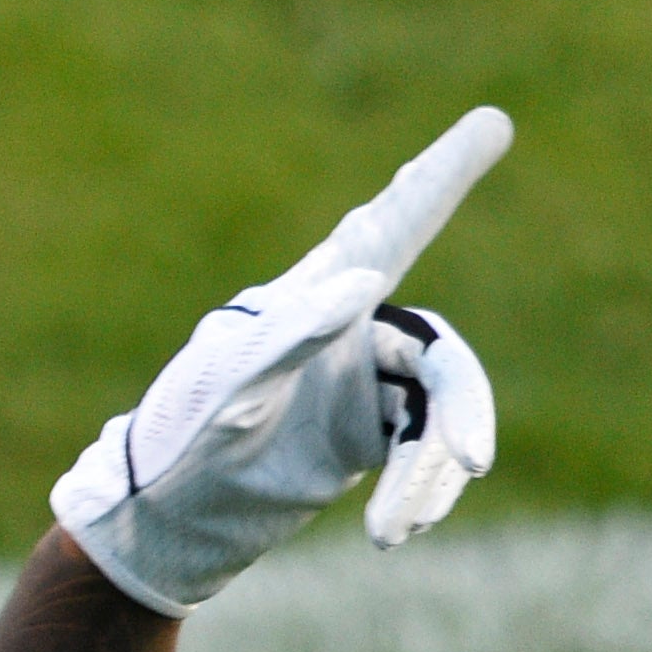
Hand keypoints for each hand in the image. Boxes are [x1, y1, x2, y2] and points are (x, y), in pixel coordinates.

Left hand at [55, 108, 509, 615]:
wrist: (158, 522)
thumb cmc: (179, 444)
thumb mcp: (225, 391)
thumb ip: (289, 335)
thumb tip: (364, 280)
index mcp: (308, 300)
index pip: (389, 226)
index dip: (441, 177)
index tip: (492, 121)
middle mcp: (346, 332)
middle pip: (438, 353)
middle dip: (462, 407)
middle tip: (470, 459)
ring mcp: (360, 384)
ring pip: (439, 409)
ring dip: (436, 465)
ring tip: (402, 525)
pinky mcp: (364, 435)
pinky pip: (421, 450)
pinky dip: (420, 487)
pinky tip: (394, 530)